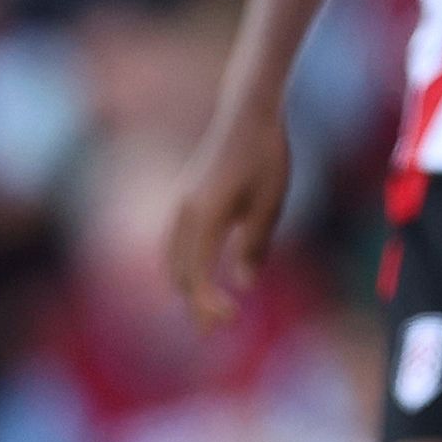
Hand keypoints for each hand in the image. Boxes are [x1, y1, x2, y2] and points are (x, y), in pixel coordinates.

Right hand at [167, 100, 291, 326]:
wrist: (247, 113)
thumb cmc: (264, 156)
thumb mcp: (270, 205)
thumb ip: (255, 247)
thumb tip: (243, 284)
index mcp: (203, 216)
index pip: (196, 275)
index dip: (209, 303)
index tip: (232, 318)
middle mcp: (183, 212)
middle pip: (178, 272)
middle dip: (194, 302)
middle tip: (215, 328)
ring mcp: (180, 203)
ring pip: (172, 257)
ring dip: (186, 284)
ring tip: (204, 307)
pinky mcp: (185, 197)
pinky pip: (175, 241)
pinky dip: (184, 264)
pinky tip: (202, 273)